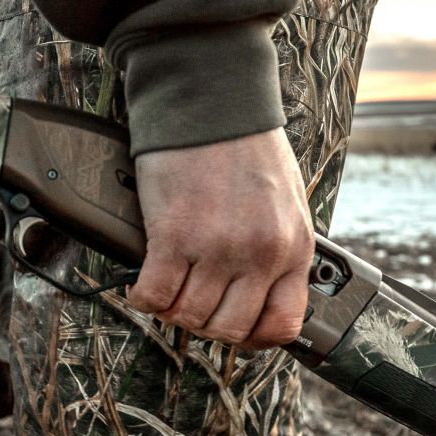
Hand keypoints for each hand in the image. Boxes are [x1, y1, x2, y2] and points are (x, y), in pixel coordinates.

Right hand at [127, 128, 313, 349]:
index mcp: (292, 247)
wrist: (211, 100)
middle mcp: (258, 254)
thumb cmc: (245, 145)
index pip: (282, 325)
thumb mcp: (286, 203)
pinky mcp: (173, 235)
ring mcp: (216, 248)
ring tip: (168, 286)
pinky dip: (143, 297)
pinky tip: (143, 282)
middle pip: (227, 328)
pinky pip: (154, 296)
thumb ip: (278, 250)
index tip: (233, 326)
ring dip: (172, 309)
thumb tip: (258, 291)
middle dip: (205, 323)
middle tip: (191, 301)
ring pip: (188, 316)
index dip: (253, 336)